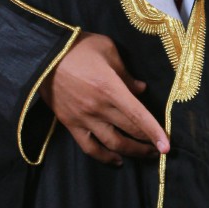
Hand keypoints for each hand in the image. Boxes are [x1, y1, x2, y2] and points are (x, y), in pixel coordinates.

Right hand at [43, 33, 167, 164]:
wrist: (41, 55)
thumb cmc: (77, 47)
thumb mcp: (108, 50)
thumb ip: (126, 73)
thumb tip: (141, 89)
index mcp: (111, 88)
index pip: (139, 116)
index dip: (154, 132)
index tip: (167, 147)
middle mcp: (100, 108)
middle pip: (130, 131)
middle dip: (148, 142)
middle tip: (159, 147)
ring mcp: (84, 118)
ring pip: (113, 144)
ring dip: (132, 152)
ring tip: (144, 155)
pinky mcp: (70, 124)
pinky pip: (89, 147)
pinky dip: (104, 157)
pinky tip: (117, 160)